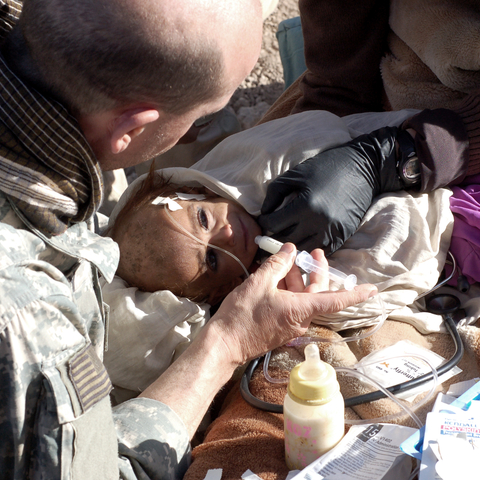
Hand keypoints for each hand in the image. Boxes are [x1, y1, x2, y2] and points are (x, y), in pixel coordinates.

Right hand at [210, 243, 376, 364]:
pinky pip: (291, 305)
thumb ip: (277, 265)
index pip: (335, 300)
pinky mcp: (280, 327)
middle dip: (316, 272)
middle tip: (313, 253)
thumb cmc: (242, 316)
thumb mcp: (259, 283)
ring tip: (287, 260)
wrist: (224, 344)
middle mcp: (300, 319)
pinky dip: (287, 289)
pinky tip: (276, 276)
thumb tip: (290, 251)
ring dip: (297, 279)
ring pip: (301, 298)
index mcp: (301, 309)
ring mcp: (290, 325)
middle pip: (316, 293)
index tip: (372, 290)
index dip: (354, 293)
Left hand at [258, 126, 404, 254]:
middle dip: (273, 237)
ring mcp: (331, 232)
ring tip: (284, 239)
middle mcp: (318, 223)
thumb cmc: (326, 167)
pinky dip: (308, 247)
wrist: (364, 169)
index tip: (264, 220)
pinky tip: (303, 240)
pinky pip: (319, 250)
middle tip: (268, 234)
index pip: (273, 225)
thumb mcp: (295, 174)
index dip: (264, 223)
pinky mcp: (342, 237)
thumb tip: (264, 213)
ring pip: (302, 250)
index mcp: (304, 206)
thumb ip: (275, 194)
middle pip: (285, 241)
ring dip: (291, 246)